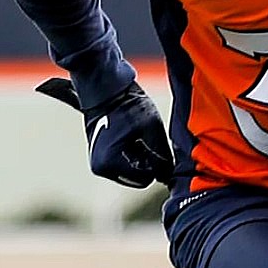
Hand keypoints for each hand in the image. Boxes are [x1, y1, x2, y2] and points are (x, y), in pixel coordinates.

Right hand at [35, 76, 173, 187]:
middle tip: (143, 138)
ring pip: (131, 173)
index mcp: (109, 163)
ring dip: (139, 159)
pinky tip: (129, 138)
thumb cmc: (127, 104)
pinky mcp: (99, 158)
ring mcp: (98, 164)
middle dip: (146, 162)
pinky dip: (131, 156)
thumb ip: (163, 154)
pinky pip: (123, 166)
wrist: (105, 89)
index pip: (146, 178)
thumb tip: (168, 173)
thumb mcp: (152, 129)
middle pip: (138, 179)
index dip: (156, 164)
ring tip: (135, 136)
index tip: (153, 144)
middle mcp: (100, 168)